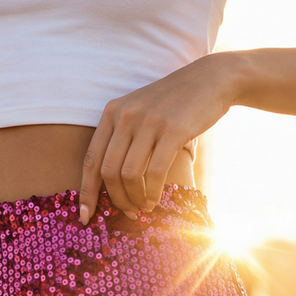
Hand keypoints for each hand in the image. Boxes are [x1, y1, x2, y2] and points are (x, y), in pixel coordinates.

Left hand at [79, 52, 239, 223]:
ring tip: (144, 208)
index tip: (85, 216)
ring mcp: (149, 122)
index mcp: (112, 112)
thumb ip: (123, 138)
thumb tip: (112, 184)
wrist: (210, 80)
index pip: (91, 160)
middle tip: (128, 213)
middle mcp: (126, 116)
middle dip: (116, 200)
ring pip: (129, 175)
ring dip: (135, 199)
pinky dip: (152, 193)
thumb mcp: (139, 112)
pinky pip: (154, 172)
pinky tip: (155, 200)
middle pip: (108, 172)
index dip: (87, 193)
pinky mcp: (173, 130)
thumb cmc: (173, 104)